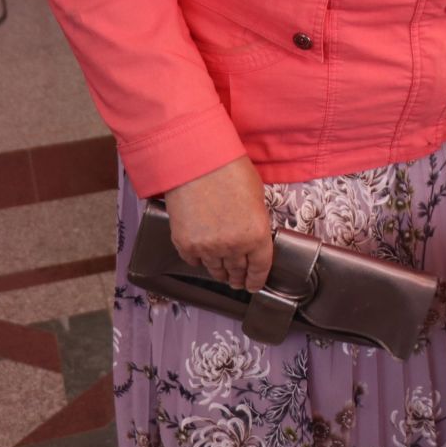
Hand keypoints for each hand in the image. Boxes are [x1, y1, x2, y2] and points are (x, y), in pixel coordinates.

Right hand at [164, 156, 272, 291]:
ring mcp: (207, 248)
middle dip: (239, 278)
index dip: (257, 280)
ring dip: (220, 273)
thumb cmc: (230, 171)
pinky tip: (202, 258)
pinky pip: (194, 261)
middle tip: (238, 282)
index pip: (260, 268)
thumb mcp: (256, 196)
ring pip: (215, 270)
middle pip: (237, 272)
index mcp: (257, 235)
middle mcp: (233, 247)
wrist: (196, 161)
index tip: (254, 285)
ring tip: (222, 275)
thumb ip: (256, 222)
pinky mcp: (185, 245)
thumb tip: (252, 234)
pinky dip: (199, 261)